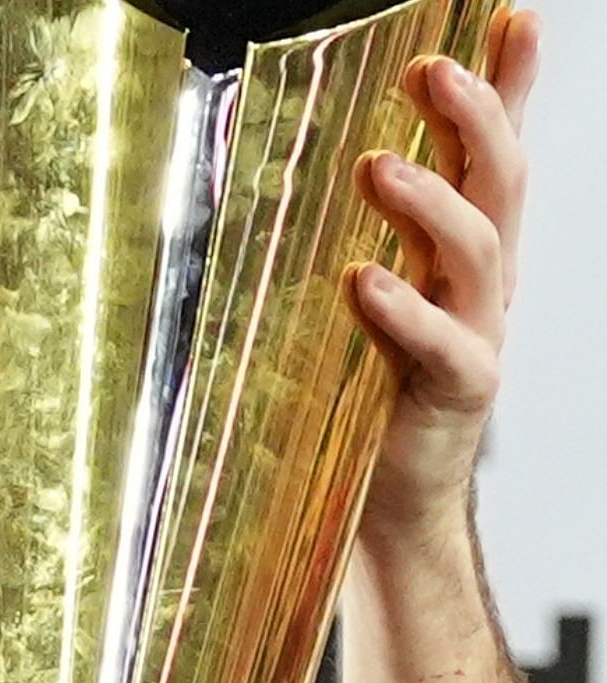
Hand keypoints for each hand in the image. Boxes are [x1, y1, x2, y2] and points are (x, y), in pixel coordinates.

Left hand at [351, 9, 539, 534]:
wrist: (388, 503)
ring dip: (431, 203)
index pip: (491, 153)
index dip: (509, 86)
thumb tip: (303, 168)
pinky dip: (404, 311)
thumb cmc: (367, 394)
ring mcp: (476, 334)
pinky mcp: (456, 393)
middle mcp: (480, 283)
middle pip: (498, 184)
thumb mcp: (362, 295)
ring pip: (477, 253)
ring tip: (380, 169)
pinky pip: (442, 345)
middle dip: (477, 119)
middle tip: (431, 70)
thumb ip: (348, 239)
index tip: (511, 17)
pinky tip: (366, 283)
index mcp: (461, 251)